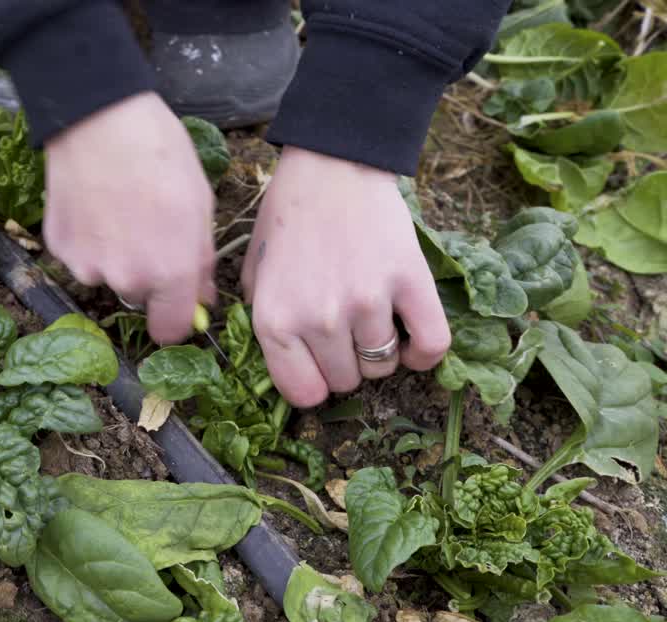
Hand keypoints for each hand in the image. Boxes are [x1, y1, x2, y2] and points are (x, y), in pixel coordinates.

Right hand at [43, 92, 215, 343]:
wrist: (100, 119)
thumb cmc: (159, 153)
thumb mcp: (200, 204)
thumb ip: (200, 259)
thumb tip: (201, 296)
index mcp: (170, 272)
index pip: (171, 330)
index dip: (176, 317)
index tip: (175, 301)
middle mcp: (126, 279)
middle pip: (138, 296)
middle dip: (145, 274)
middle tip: (146, 229)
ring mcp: (87, 265)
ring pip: (106, 275)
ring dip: (113, 256)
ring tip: (117, 210)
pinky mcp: (59, 247)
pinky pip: (79, 256)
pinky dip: (87, 240)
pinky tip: (94, 204)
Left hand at [242, 146, 450, 407]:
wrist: (331, 166)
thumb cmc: (288, 218)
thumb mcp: (254, 273)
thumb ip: (261, 321)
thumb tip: (283, 363)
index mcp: (274, 320)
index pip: (304, 393)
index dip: (315, 383)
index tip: (321, 368)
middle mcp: (319, 319)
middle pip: (347, 381)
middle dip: (346, 363)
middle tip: (345, 333)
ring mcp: (366, 303)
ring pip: (383, 366)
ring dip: (381, 352)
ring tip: (374, 323)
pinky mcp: (410, 282)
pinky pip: (431, 345)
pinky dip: (424, 354)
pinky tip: (412, 343)